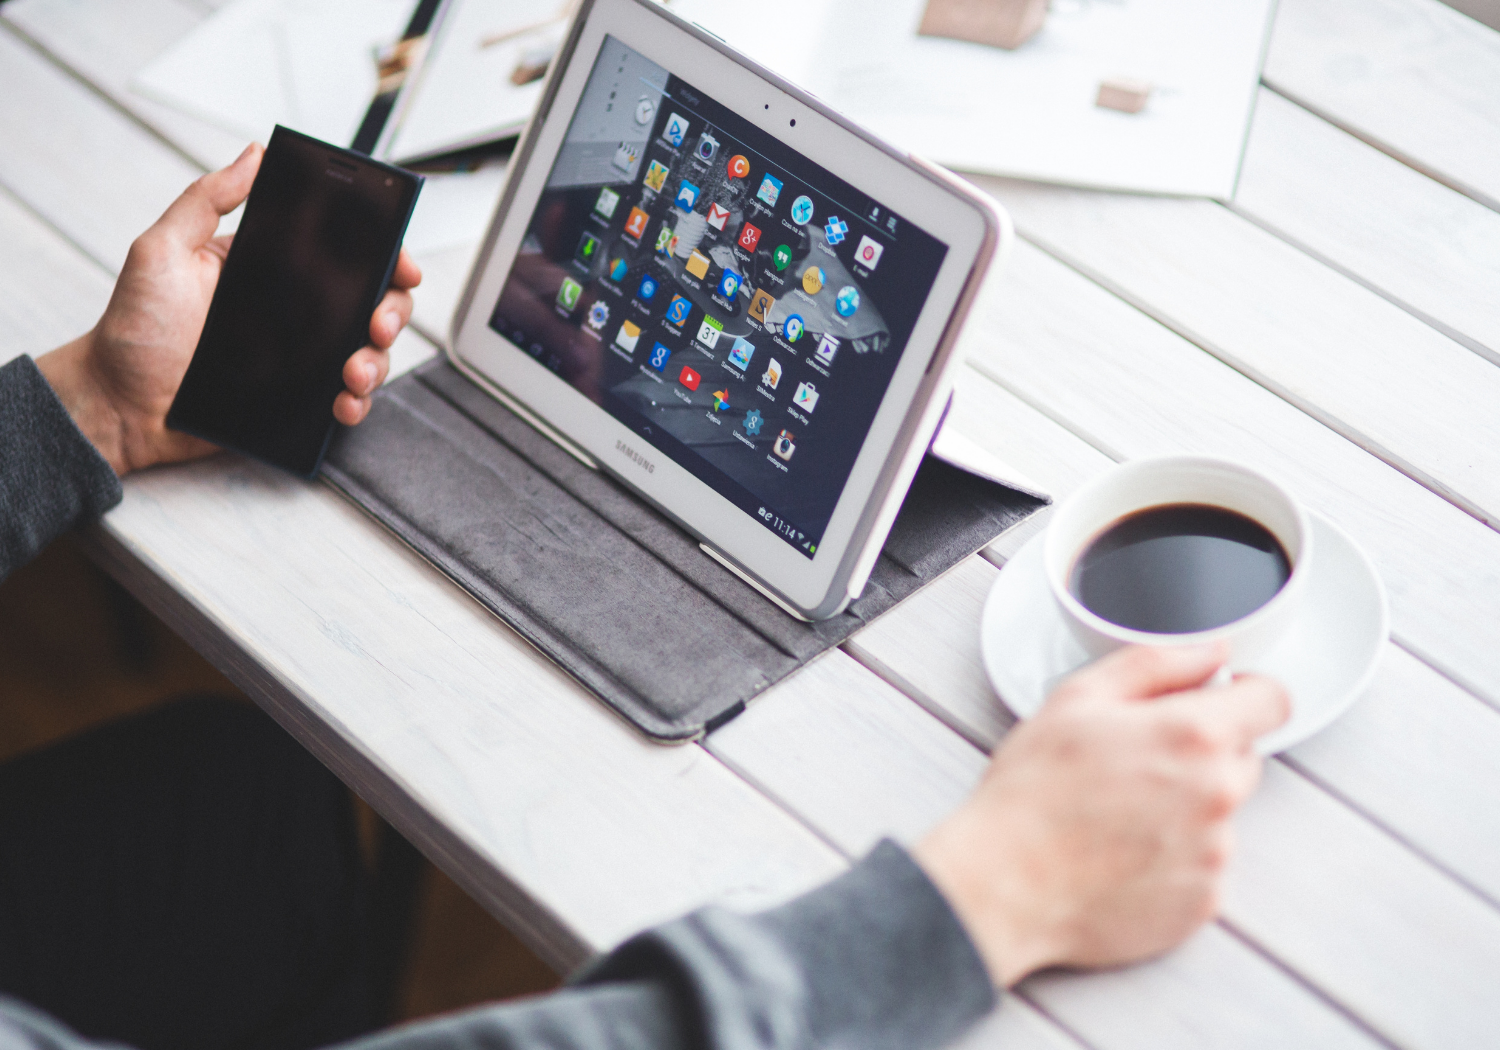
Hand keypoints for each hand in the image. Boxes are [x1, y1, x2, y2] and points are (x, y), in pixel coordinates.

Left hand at [36, 142, 422, 476]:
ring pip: (368, 354)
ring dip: (376, 362)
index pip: (344, 255)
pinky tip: (344, 402)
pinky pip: (345, 399)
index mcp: (273, 271)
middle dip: (392, 313)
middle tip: (376, 325)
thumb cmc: (134, 328)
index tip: (400, 266)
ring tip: (352, 372)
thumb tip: (253, 155)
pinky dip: (356, 403)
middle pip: (372, 304)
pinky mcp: (297, 400)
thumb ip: (206, 199)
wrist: (119, 403)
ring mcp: (300, 358)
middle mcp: (295, 312)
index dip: (385, 258)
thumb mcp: (161, 250)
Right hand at [914, 643, 1288, 986]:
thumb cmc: (1032, 793)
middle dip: (1203, 753)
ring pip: (1220, 813)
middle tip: (1136, 762)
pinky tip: (1122, 853)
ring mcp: (1214, 854)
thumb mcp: (1078, 698)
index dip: (1246, 693)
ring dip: (1186, 808)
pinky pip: (1203, 866)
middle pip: (1244, 757)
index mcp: (1194, 735)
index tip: (1221, 700)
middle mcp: (1218, 795)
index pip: (1273, 700)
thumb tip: (1210, 653)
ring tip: (1118, 815)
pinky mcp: (1203, 902)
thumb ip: (1156, 664)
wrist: (1006, 886)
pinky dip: (1173, 859)